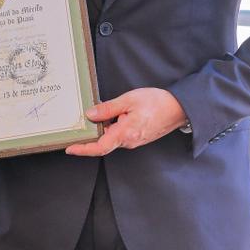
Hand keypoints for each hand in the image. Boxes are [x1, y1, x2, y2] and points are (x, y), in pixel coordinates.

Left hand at [65, 87, 187, 156]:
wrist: (179, 108)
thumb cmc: (157, 103)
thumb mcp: (129, 100)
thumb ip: (108, 109)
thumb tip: (91, 115)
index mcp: (125, 133)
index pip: (99, 147)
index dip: (83, 149)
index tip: (70, 148)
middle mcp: (129, 141)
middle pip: (103, 143)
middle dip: (90, 136)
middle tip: (76, 126)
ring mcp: (134, 141)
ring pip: (111, 138)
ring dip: (102, 129)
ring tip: (95, 115)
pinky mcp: (137, 137)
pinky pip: (119, 135)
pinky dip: (111, 128)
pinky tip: (110, 116)